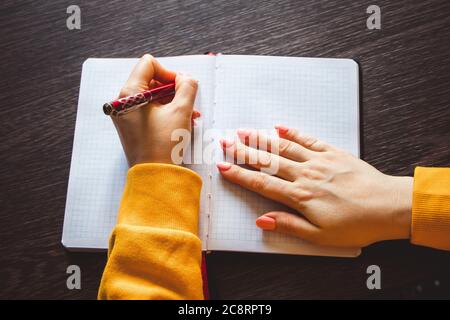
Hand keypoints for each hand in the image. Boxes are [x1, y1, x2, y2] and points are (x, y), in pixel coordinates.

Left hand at [112, 54, 199, 165]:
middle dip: (173, 89)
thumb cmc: (164, 146)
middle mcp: (123, 102)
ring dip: (173, 101)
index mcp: (129, 94)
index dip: (169, 72)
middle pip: (151, 80)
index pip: (149, 64)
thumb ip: (187, 87)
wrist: (155, 176)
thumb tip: (186, 78)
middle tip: (188, 102)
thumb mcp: (181, 111)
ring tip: (190, 114)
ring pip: (152, 96)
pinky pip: (150, 109)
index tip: (181, 87)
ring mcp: (126, 114)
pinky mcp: (132, 125)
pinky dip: (166, 111)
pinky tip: (182, 120)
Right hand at [217, 126, 412, 247]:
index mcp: (300, 196)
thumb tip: (262, 220)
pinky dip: (293, 132)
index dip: (240, 174)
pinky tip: (280, 126)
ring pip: (284, 146)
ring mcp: (319, 161)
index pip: (262, 183)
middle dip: (244, 150)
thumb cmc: (357, 224)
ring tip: (244, 131)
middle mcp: (306, 174)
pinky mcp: (334, 153)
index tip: (224, 166)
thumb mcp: (320, 236)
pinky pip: (308, 139)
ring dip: (262, 138)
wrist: (389, 206)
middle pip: (268, 160)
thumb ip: (289, 225)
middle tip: (226, 141)